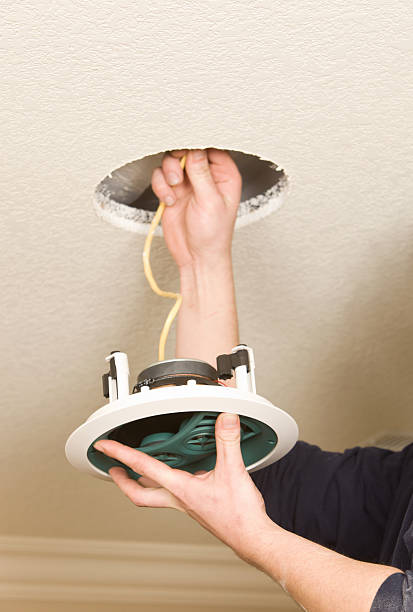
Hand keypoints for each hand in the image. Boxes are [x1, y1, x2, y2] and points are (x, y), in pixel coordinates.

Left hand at [93, 412, 273, 561]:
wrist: (251, 538)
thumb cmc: (239, 516)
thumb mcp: (233, 471)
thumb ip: (228, 441)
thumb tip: (225, 419)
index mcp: (180, 488)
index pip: (142, 467)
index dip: (120, 454)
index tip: (104, 447)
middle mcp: (178, 498)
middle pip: (138, 492)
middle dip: (120, 479)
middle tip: (110, 466)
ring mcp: (186, 504)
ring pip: (154, 494)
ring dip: (140, 482)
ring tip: (133, 469)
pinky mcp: (196, 506)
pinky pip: (172, 493)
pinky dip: (165, 483)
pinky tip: (176, 475)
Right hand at [151, 149, 241, 268]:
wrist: (197, 256)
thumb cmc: (213, 234)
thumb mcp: (210, 201)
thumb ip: (201, 173)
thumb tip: (195, 149)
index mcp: (225, 174)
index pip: (211, 146)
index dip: (197, 145)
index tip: (187, 150)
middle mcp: (207, 176)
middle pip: (188, 149)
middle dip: (179, 159)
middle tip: (177, 173)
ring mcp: (188, 183)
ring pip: (171, 161)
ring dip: (168, 173)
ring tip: (174, 189)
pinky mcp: (173, 191)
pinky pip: (160, 177)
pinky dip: (161, 186)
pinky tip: (169, 200)